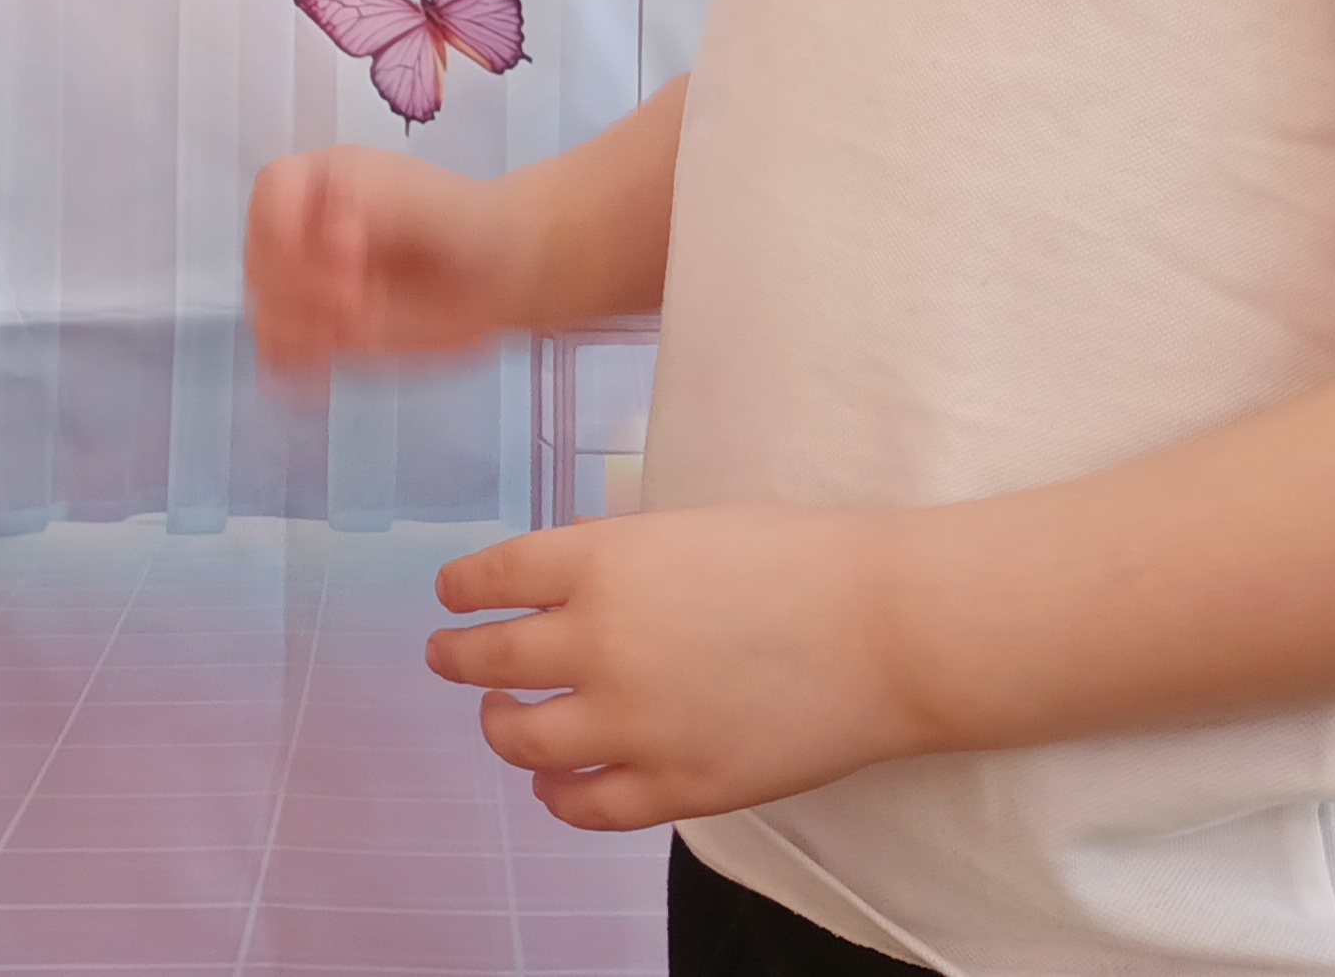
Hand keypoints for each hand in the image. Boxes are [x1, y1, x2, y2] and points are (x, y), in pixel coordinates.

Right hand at [244, 144, 536, 377]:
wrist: (502, 272)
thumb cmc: (463, 221)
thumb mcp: (413, 194)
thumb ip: (363, 201)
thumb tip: (328, 232)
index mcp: (322, 182)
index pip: (271, 192)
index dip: (292, 224)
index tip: (346, 250)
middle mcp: (308, 231)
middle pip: (260, 258)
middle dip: (301, 284)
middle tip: (356, 295)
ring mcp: (313, 284)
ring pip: (265, 311)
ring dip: (299, 327)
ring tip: (352, 328)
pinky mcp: (326, 332)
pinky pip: (283, 355)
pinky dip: (294, 366)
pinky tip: (326, 369)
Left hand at [428, 508, 920, 831]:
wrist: (886, 630)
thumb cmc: (801, 560)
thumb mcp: (686, 528)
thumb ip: (615, 559)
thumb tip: (562, 584)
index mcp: (601, 561)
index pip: (494, 576)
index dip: (462, 589)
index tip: (449, 595)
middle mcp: (599, 642)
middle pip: (490, 658)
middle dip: (458, 657)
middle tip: (448, 656)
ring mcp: (633, 723)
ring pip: (522, 740)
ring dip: (500, 726)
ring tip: (501, 718)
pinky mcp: (675, 786)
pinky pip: (585, 806)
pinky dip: (556, 795)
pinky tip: (553, 784)